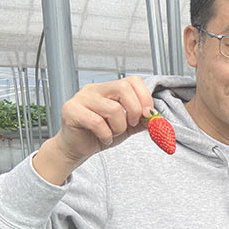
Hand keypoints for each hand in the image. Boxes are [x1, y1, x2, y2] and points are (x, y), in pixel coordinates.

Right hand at [33, 76, 153, 184]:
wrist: (76, 148)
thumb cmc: (98, 134)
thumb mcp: (126, 126)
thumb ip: (141, 120)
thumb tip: (157, 117)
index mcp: (108, 89)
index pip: (132, 80)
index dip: (144, 97)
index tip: (147, 114)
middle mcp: (94, 89)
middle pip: (123, 87)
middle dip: (134, 109)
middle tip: (131, 124)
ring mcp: (81, 98)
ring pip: (113, 108)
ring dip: (119, 127)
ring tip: (112, 133)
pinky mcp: (71, 110)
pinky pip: (96, 122)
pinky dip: (105, 135)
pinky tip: (104, 138)